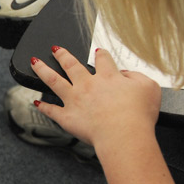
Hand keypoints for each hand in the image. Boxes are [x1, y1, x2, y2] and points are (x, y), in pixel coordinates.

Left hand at [33, 46, 161, 148]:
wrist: (123, 134)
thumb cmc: (138, 114)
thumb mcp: (149, 88)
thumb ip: (137, 77)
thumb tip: (127, 75)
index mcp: (108, 77)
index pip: (103, 60)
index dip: (100, 54)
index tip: (97, 51)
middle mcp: (88, 85)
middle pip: (70, 64)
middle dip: (62, 54)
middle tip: (55, 49)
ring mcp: (74, 100)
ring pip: (54, 80)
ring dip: (42, 70)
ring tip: (34, 62)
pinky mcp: (67, 117)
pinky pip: (52, 110)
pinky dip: (43, 107)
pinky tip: (37, 103)